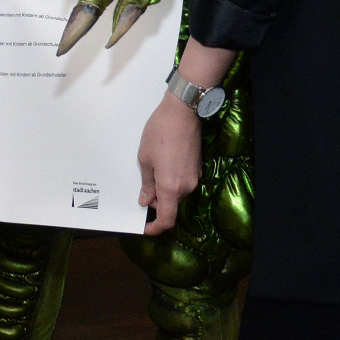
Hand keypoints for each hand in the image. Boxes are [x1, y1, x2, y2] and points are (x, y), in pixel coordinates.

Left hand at [138, 92, 201, 235]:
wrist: (183, 112)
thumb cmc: (160, 132)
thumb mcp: (145, 158)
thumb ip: (147, 183)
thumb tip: (146, 200)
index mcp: (171, 187)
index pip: (166, 219)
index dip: (155, 228)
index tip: (145, 228)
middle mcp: (186, 186)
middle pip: (171, 205)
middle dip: (156, 204)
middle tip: (141, 191)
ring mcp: (194, 177)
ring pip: (177, 194)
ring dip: (164, 190)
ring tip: (150, 171)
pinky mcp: (197, 168)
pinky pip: (183, 182)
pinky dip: (172, 181)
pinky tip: (162, 165)